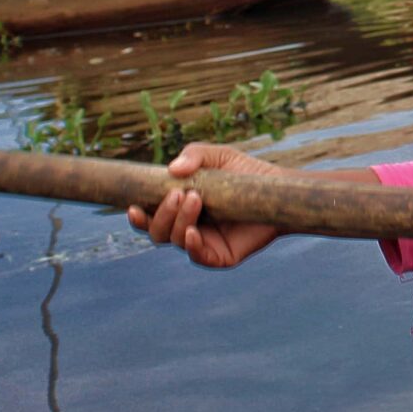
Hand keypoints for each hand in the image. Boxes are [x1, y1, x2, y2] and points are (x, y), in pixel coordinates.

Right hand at [127, 143, 282, 267]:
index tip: (132, 206)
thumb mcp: (219, 156)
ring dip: (178, 221)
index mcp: (180, 207)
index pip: (149, 216)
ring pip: (174, 240)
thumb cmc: (245, 172)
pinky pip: (198, 257)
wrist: (280, 189)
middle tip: (179, 194)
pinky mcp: (222, 255)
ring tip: (196, 199)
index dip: (138, 215)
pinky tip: (191, 232)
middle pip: (157, 231)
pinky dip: (191, 246)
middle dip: (161, 214)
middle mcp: (187, 227)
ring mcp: (204, 242)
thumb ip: (195, 155)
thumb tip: (172, 169)